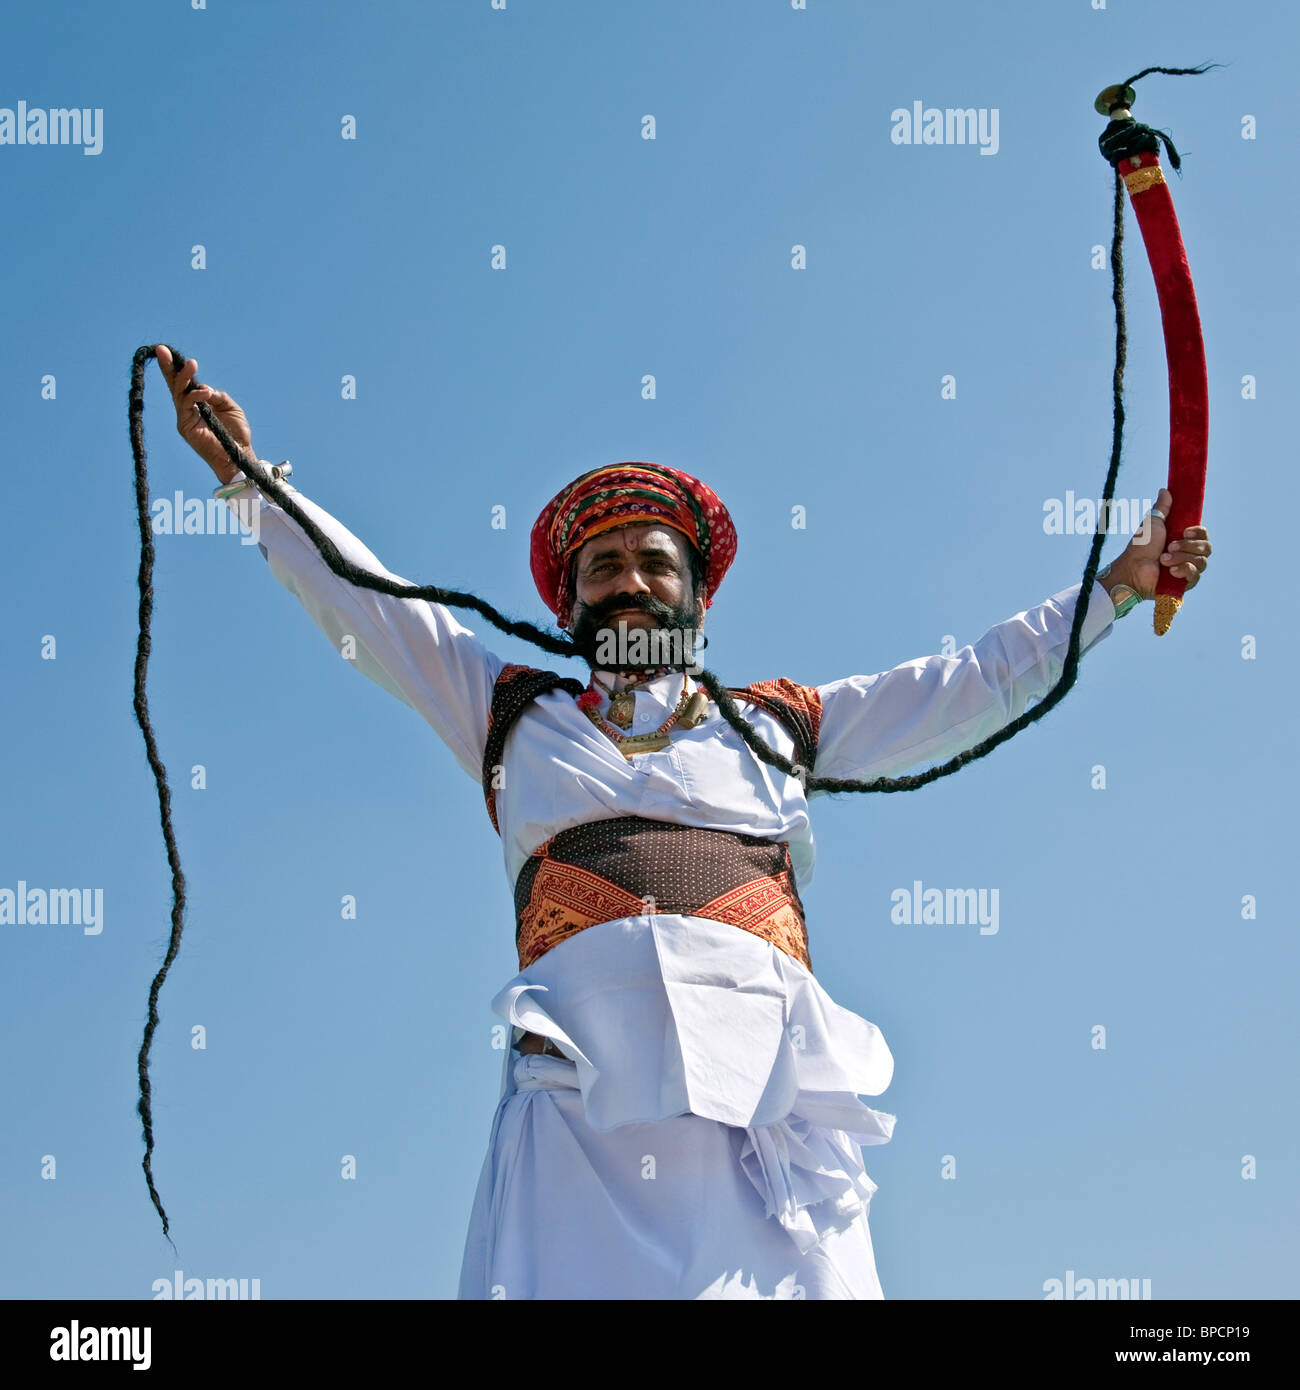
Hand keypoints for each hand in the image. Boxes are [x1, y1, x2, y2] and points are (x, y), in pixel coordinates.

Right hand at [153, 345, 253, 484]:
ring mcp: (184, 417)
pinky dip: (194, 396)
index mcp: (198, 402)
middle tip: (161, 350)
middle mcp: (188, 408)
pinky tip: (205, 392)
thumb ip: (218, 395)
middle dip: (168, 366)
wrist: (238, 454)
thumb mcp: (230, 407)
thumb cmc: (236, 433)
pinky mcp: (184, 427)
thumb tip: (204, 387)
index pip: (184, 382)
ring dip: (183, 376)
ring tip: (191, 364)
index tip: (167, 351)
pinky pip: (185, 406)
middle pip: (174, 384)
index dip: (176, 367)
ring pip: (178, 392)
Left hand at [1109, 487, 1211, 600]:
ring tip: (1163, 559)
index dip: (1199, 532)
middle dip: (1188, 546)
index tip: (1185, 531)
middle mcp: (1189, 554)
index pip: (1204, 535)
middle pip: (1207, 548)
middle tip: (1169, 546)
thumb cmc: (1141, 546)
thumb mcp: (1153, 522)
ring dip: (1182, 558)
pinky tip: (1170, 570)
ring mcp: (1188, 569)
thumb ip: (1162, 508)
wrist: (1132, 568)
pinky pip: (1196, 576)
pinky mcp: (1185, 584)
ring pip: (1202, 562)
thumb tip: (1165, 490)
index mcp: (1184, 540)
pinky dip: (1184, 570)